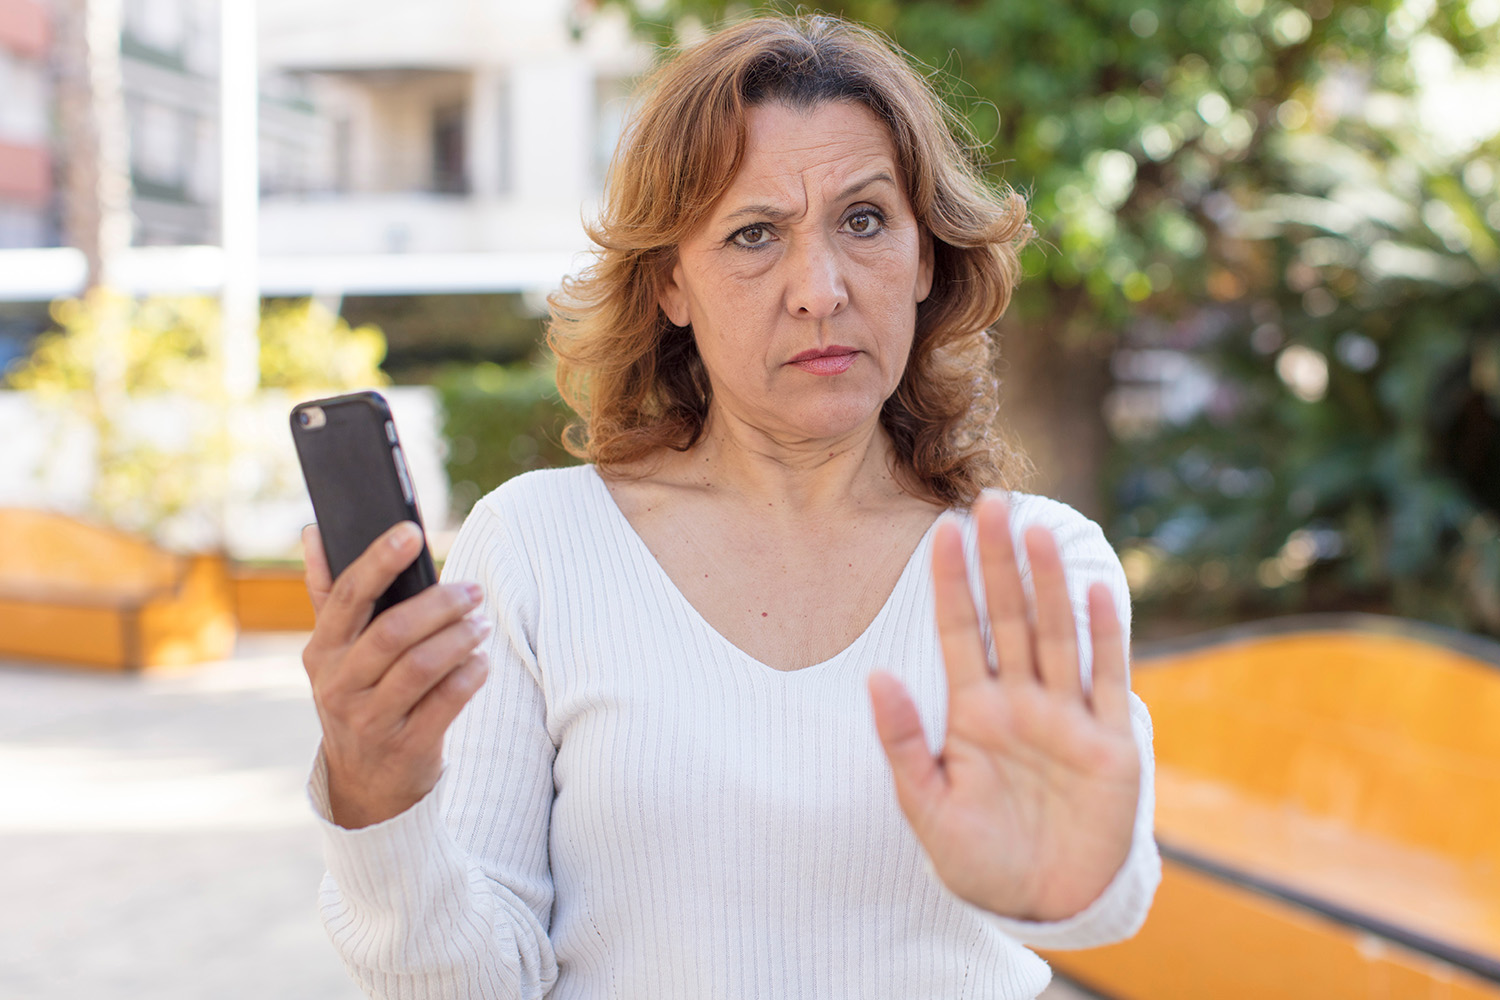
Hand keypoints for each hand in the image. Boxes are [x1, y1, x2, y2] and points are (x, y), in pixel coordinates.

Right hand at [301, 522, 491, 828]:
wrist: (364, 780)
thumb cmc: (358, 694)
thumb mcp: (335, 651)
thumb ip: (328, 593)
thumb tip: (315, 531)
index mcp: (322, 651)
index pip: (348, 596)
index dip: (379, 561)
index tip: (411, 532)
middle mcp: (339, 685)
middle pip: (393, 632)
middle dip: (439, 605)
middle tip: (473, 592)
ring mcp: (370, 720)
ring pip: (422, 666)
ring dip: (459, 638)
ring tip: (481, 624)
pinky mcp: (406, 747)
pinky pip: (446, 703)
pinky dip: (469, 676)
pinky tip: (481, 662)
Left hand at [869, 495, 1139, 921]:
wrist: (1043, 904)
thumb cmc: (978, 857)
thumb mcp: (926, 805)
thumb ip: (902, 742)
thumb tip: (875, 676)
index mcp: (974, 712)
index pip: (959, 632)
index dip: (951, 584)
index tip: (938, 531)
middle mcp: (1021, 703)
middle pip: (1009, 619)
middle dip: (1000, 563)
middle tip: (990, 502)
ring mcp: (1067, 718)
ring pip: (1056, 636)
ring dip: (1047, 585)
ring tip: (1035, 532)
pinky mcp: (1112, 745)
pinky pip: (1108, 681)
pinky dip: (1104, 636)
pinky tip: (1097, 589)